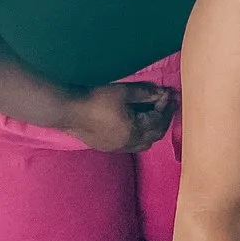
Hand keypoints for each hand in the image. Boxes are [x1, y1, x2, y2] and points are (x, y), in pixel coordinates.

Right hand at [63, 80, 178, 151]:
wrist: (70, 111)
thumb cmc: (97, 99)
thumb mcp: (123, 92)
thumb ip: (145, 93)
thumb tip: (161, 93)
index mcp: (134, 130)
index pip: (158, 121)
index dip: (165, 107)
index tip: (169, 94)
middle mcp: (129, 143)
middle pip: (155, 135)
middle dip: (163, 119)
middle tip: (168, 104)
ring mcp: (118, 148)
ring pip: (145, 144)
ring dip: (153, 131)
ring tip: (156, 115)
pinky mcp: (108, 148)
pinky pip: (133, 146)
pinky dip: (141, 136)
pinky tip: (139, 126)